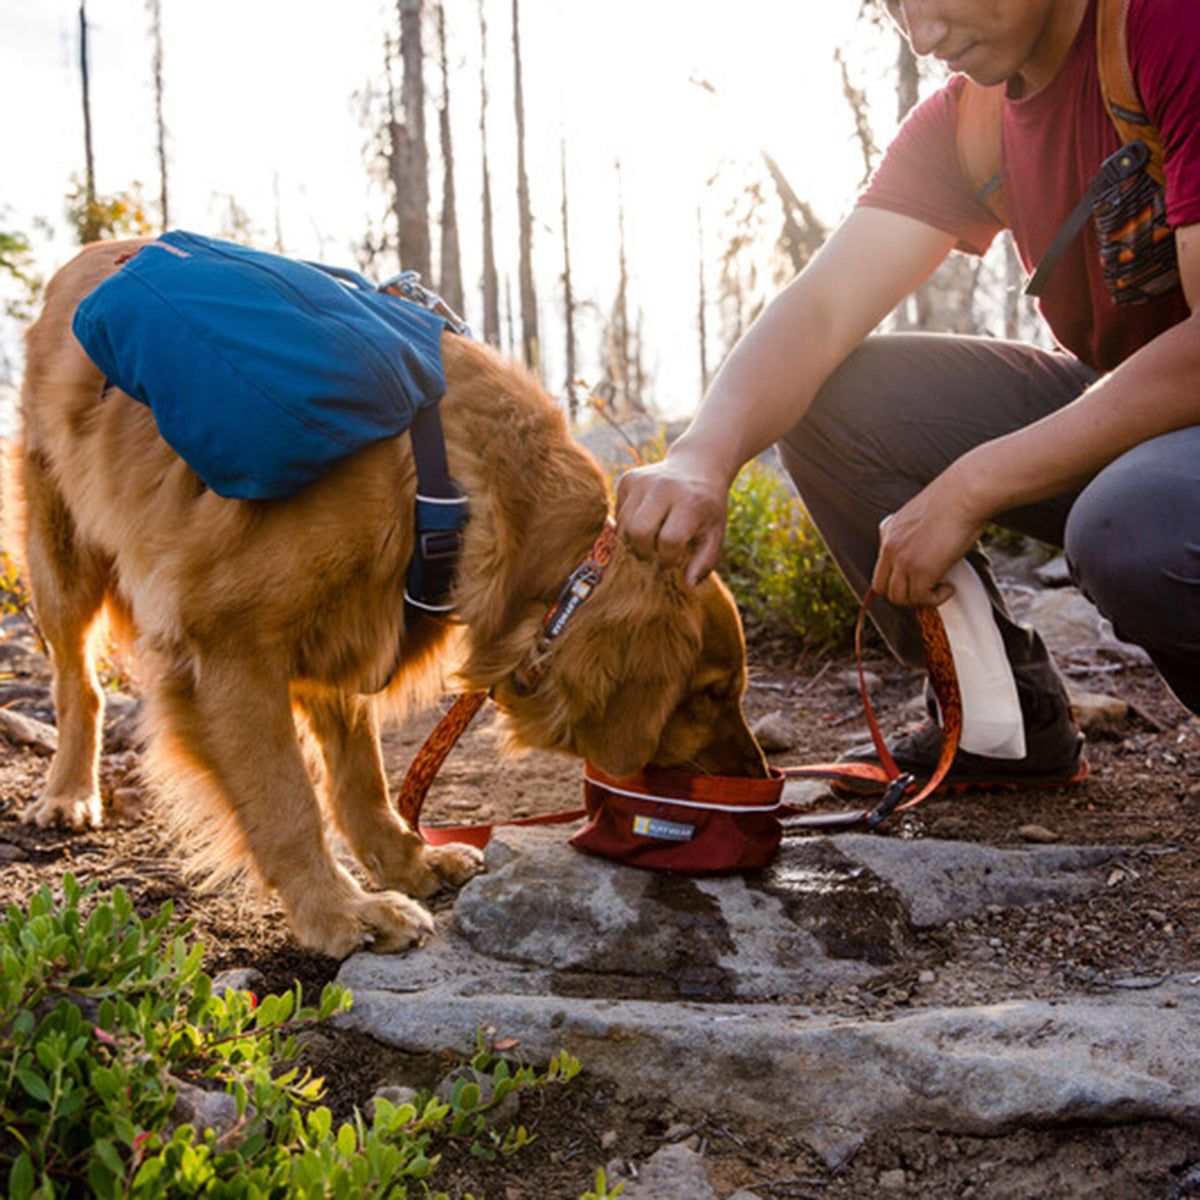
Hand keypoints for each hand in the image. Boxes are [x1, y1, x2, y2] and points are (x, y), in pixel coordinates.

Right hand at [615, 450, 730, 585]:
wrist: (698, 465)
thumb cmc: (707, 507)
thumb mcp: (715, 533)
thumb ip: (705, 561)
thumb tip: (688, 584)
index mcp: (690, 501)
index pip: (669, 541)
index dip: (670, 558)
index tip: (676, 558)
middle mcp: (663, 487)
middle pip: (637, 532)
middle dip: (644, 551)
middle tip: (655, 552)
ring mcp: (642, 480)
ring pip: (623, 525)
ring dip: (635, 539)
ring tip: (653, 535)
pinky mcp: (628, 479)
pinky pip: (618, 514)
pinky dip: (628, 524)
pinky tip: (646, 518)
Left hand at [871, 472, 988, 607]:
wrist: (966, 493)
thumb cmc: (956, 499)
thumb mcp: (923, 514)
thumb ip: (914, 532)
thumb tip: (927, 550)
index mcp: (888, 532)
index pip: (879, 569)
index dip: (896, 583)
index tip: (915, 584)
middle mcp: (889, 547)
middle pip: (882, 589)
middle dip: (904, 596)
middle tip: (927, 591)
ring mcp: (902, 560)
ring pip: (899, 598)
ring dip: (920, 600)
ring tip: (940, 589)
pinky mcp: (920, 570)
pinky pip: (921, 599)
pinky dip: (936, 599)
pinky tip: (948, 588)